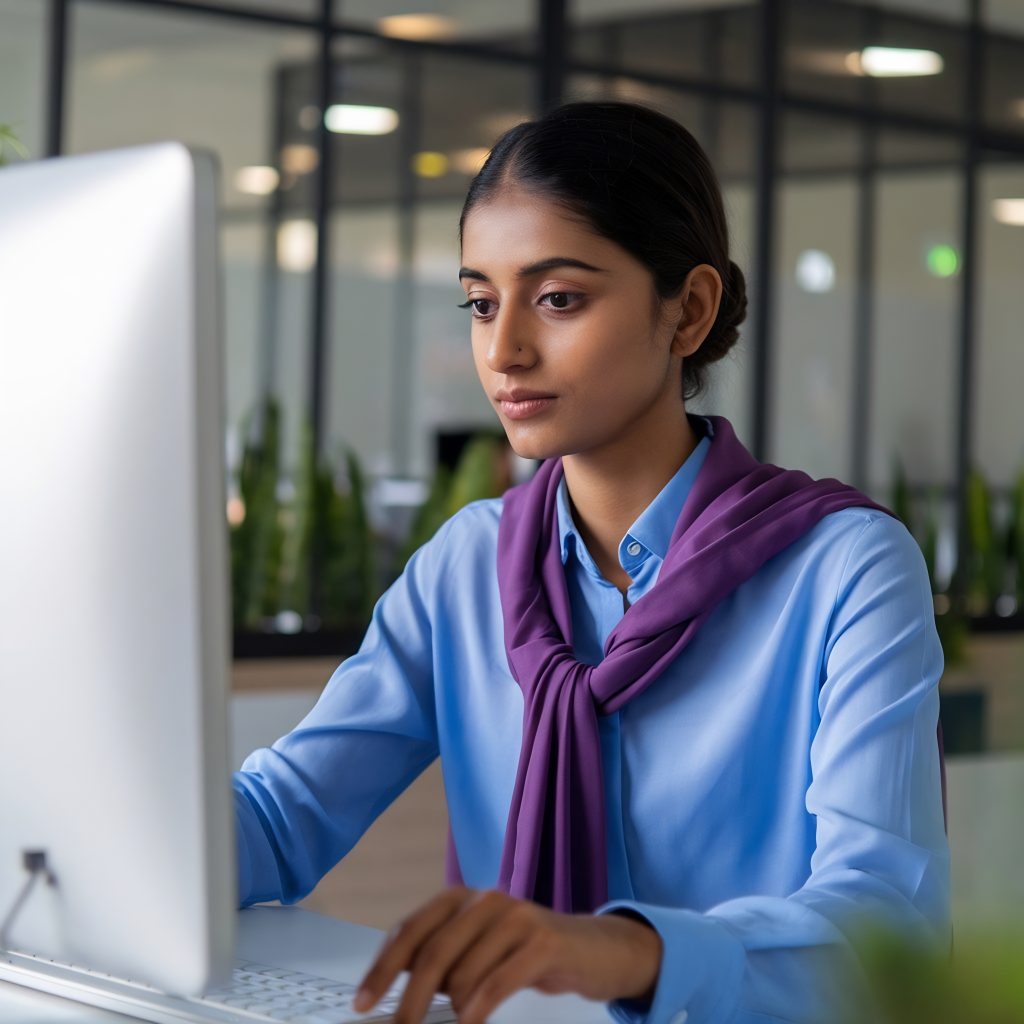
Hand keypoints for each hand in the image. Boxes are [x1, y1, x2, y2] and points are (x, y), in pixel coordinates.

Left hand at [352, 886, 662, 1023]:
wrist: (593, 949)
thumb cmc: (525, 954)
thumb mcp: (478, 951)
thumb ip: (442, 962)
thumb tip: (396, 997)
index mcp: (460, 898)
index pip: (409, 930)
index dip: (383, 968)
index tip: (362, 1003)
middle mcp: (484, 900)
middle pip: (432, 953)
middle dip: (410, 1001)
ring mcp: (516, 917)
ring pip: (464, 973)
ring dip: (454, 1009)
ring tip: (461, 1022)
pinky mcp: (544, 941)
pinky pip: (500, 981)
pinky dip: (480, 1008)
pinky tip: (471, 1023)